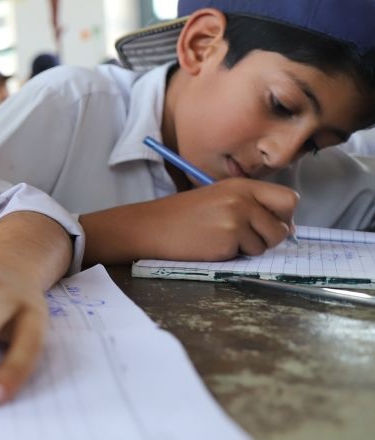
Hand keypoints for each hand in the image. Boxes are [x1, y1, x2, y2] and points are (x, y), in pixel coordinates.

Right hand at [80, 178, 297, 263]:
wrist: (151, 226)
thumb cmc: (183, 216)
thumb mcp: (219, 198)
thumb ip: (251, 206)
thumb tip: (287, 227)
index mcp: (241, 185)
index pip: (288, 198)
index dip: (284, 215)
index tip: (269, 223)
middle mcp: (243, 198)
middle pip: (284, 223)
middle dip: (273, 234)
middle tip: (252, 236)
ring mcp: (237, 218)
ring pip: (268, 243)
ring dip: (251, 248)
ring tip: (223, 239)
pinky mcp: (229, 239)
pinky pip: (249, 254)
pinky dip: (235, 254)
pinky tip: (213, 246)